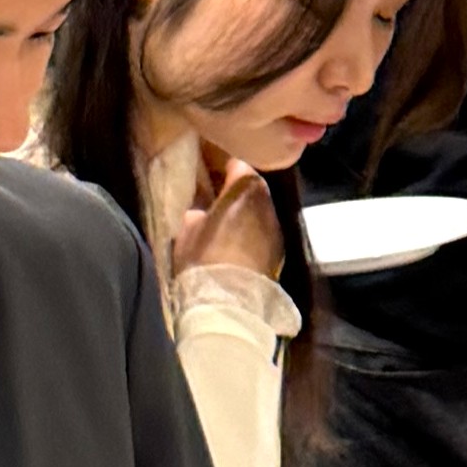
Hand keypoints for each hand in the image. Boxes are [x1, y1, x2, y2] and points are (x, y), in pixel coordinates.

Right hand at [182, 157, 281, 280]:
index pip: (238, 165)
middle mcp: (267, 203)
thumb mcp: (187, 230)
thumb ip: (197, 213)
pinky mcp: (280, 251)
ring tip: (225, 226)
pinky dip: (253, 234)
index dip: (222, 169)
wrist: (229, 300)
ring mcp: (276, 228)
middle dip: (236, 192)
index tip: (209, 176)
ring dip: (246, 214)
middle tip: (215, 201)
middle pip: (253, 188)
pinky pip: (265, 233)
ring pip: (261, 211)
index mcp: (244, 189)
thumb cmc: (203, 258)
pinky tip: (237, 247)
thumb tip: (202, 211)